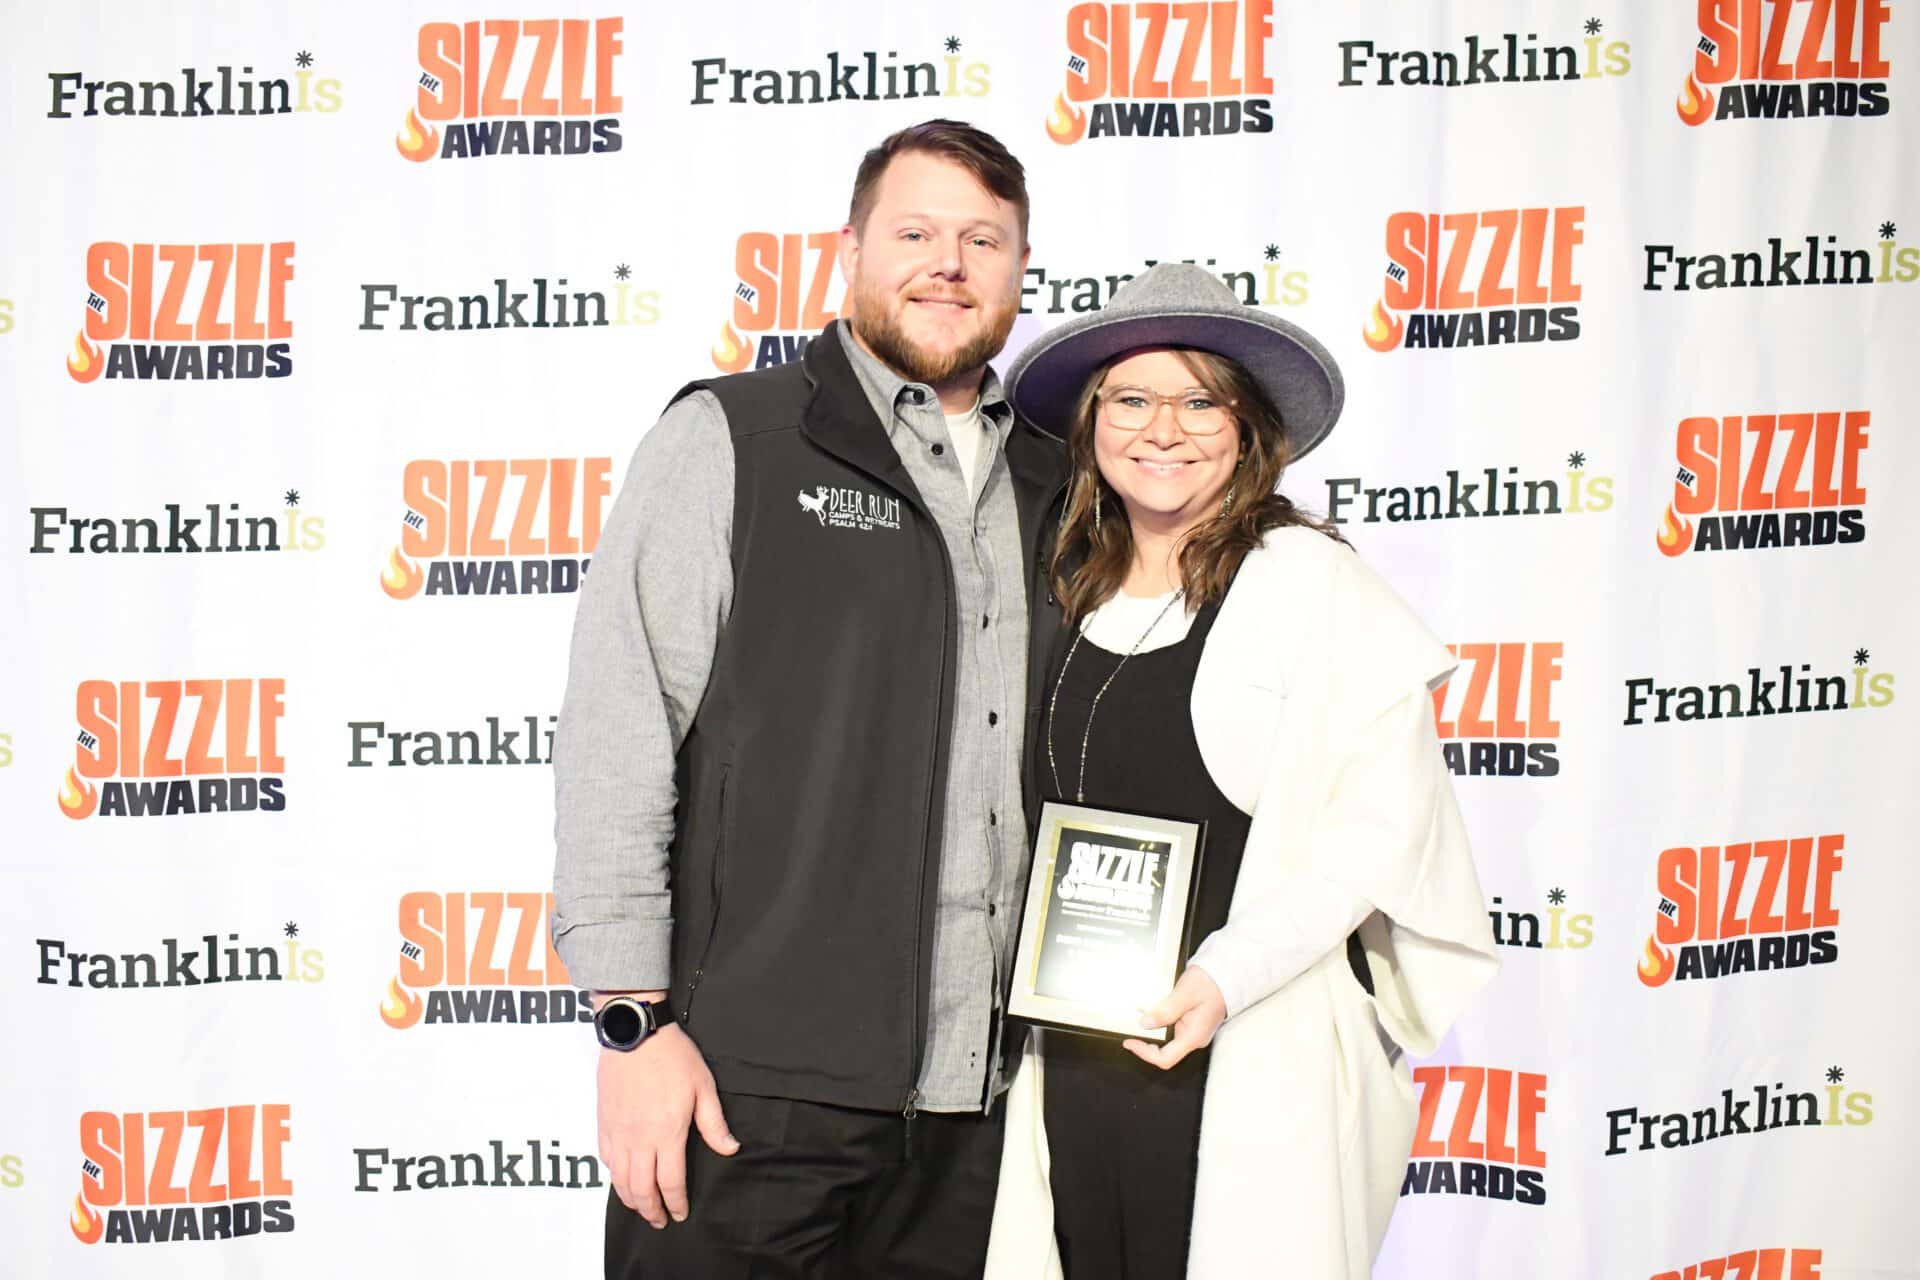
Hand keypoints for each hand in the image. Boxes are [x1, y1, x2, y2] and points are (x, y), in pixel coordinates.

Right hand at [597, 1022, 738, 1228]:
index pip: (671, 1182)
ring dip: (630, 1200)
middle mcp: (639, 1140)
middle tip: (659, 1221)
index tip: (680, 1213)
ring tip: (641, 1207)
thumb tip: (730, 1149)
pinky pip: (605, 1160)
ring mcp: (618, 1133)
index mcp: (667, 1134)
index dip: (676, 1203)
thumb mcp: (704, 1087)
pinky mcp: (604, 1123)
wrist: (635, 1033)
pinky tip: (621, 1179)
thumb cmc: (673, 1057)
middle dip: (652, 1210)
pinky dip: (614, 1177)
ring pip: (619, 1180)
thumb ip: (714, 1124)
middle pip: (642, 1189)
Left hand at [1122, 966, 1226, 1069]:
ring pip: (1166, 1040)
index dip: (1144, 1053)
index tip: (1130, 1042)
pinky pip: (1171, 1028)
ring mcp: (1193, 1032)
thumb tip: (1146, 1023)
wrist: (1227, 974)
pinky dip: (1160, 1021)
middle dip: (1145, 1040)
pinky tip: (1154, 1009)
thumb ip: (1166, 1010)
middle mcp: (1194, 1039)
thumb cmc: (1211, 983)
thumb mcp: (1185, 993)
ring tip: (1142, 1014)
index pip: (1165, 1058)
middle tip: (1131, 1026)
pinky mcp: (1191, 1024)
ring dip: (1152, 1029)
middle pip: (1164, 1051)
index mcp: (1193, 1036)